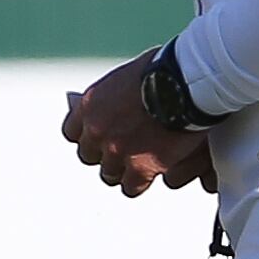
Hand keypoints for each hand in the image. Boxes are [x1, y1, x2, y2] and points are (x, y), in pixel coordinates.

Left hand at [63, 52, 210, 198]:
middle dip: (104, 153)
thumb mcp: (128, 76)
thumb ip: (114, 97)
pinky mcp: (141, 167)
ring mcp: (117, 151)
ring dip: (122, 170)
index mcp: (92, 104)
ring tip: (138, 164)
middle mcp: (98, 130)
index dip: (89, 136)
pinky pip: (131, 187)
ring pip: (109, 174)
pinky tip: (150, 176)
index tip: (99, 136)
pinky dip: (140, 183)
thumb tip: (115, 106)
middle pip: (88, 156)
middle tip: (122, 150)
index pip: (72, 132)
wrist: (186, 83)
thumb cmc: (165, 70)